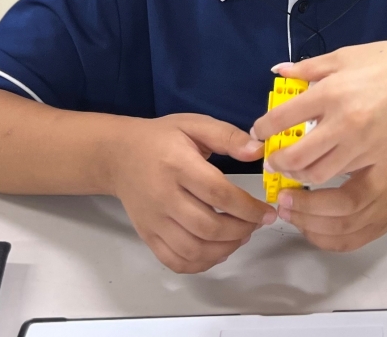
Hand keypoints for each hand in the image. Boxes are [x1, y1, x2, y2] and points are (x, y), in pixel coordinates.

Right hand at [109, 113, 273, 273]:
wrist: (119, 155)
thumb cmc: (162, 138)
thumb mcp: (195, 124)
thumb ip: (228, 136)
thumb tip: (258, 151)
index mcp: (178, 165)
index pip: (217, 193)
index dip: (247, 207)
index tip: (267, 212)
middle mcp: (164, 196)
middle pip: (207, 226)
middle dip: (241, 230)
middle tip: (256, 223)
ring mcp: (154, 220)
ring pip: (193, 249)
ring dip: (225, 249)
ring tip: (241, 235)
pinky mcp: (147, 236)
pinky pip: (175, 261)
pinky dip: (201, 263)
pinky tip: (218, 249)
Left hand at [249, 40, 386, 185]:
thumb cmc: (384, 61)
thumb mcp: (342, 56)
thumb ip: (307, 68)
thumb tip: (278, 72)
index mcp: (329, 93)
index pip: (282, 119)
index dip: (263, 128)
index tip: (259, 132)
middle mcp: (341, 124)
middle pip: (296, 158)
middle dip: (277, 162)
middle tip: (272, 158)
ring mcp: (359, 144)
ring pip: (318, 174)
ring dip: (299, 174)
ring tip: (294, 166)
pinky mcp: (374, 156)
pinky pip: (342, 172)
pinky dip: (326, 172)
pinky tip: (322, 162)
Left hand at [276, 146, 386, 251]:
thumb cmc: (386, 153)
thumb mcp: (367, 141)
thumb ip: (340, 148)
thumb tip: (298, 150)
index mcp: (380, 177)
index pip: (347, 198)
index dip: (313, 200)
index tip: (287, 187)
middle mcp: (380, 204)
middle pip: (341, 220)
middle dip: (306, 213)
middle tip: (282, 200)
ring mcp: (378, 222)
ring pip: (341, 235)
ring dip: (309, 227)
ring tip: (288, 212)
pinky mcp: (373, 234)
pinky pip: (345, 244)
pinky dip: (321, 239)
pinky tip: (304, 226)